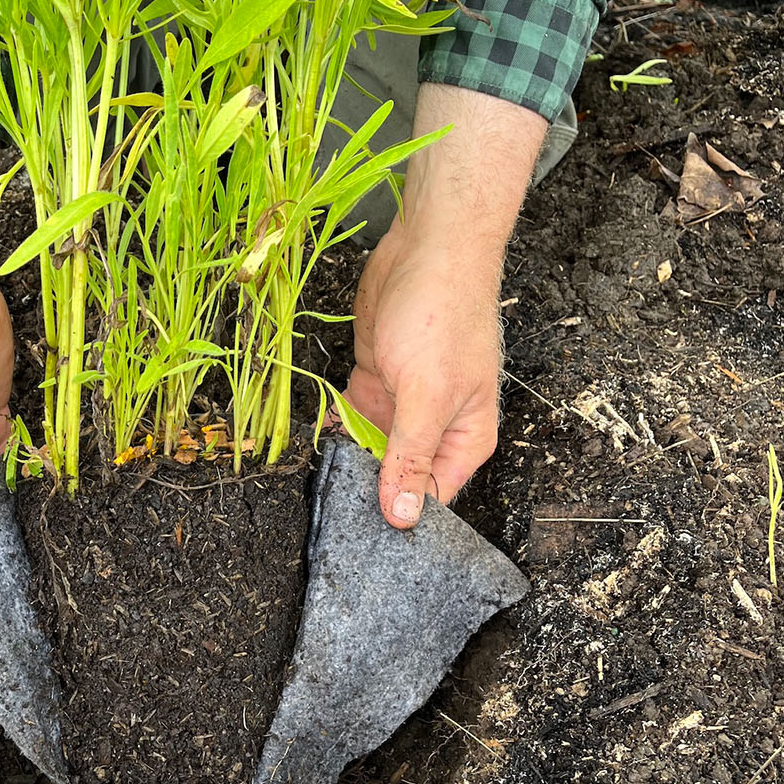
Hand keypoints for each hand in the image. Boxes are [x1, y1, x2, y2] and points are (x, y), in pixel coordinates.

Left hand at [344, 228, 502, 524]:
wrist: (426, 249)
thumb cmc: (442, 317)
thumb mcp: (427, 397)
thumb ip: (410, 458)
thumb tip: (402, 517)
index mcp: (463, 440)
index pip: (432, 497)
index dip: (400, 516)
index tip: (364, 534)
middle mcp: (436, 427)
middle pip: (398, 475)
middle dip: (368, 488)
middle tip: (331, 506)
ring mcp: (404, 403)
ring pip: (372, 447)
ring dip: (348, 458)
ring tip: (320, 475)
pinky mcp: (377, 379)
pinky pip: (353, 416)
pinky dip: (337, 426)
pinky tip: (319, 437)